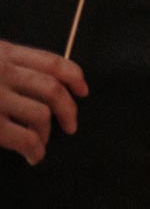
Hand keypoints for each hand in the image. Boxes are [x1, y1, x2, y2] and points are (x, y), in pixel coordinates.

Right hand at [0, 39, 87, 164]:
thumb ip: (6, 66)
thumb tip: (36, 85)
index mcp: (4, 53)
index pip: (51, 62)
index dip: (74, 76)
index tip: (83, 91)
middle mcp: (3, 71)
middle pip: (52, 88)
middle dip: (68, 109)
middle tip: (71, 126)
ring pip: (41, 113)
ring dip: (46, 133)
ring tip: (41, 143)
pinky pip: (23, 137)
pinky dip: (34, 149)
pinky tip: (33, 156)